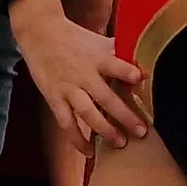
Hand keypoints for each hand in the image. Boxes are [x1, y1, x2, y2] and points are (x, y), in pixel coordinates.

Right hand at [10, 0, 148, 143]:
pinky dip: (77, 139)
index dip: (126, 72)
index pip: (114, 65)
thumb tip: (145, 65)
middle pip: (105, 98)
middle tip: (141, 131)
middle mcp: (83, 74)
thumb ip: (120, 53)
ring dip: (104, 130)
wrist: (40, 34)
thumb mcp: (98, 42)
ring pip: (87, 113)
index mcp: (97, 58)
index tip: (140, 78)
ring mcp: (68, 88)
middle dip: (123, 115)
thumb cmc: (75, 39)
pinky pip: (66, 123)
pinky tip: (89, 151)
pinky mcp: (54, 98)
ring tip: (120, 143)